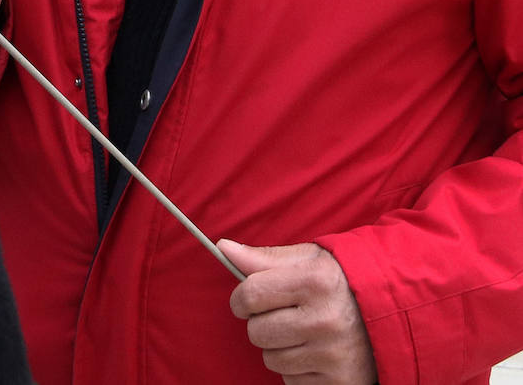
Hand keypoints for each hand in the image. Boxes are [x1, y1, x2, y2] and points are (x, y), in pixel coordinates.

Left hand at [221, 240, 376, 383]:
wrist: (397, 313)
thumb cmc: (343, 281)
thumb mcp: (309, 259)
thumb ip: (264, 258)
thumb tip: (224, 248)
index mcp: (314, 282)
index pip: (250, 295)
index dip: (240, 298)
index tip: (246, 300)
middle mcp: (325, 320)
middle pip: (257, 332)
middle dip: (261, 323)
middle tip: (282, 315)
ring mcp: (334, 355)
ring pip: (272, 360)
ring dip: (279, 348)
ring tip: (302, 333)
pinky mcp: (342, 382)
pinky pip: (292, 381)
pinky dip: (297, 369)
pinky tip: (315, 352)